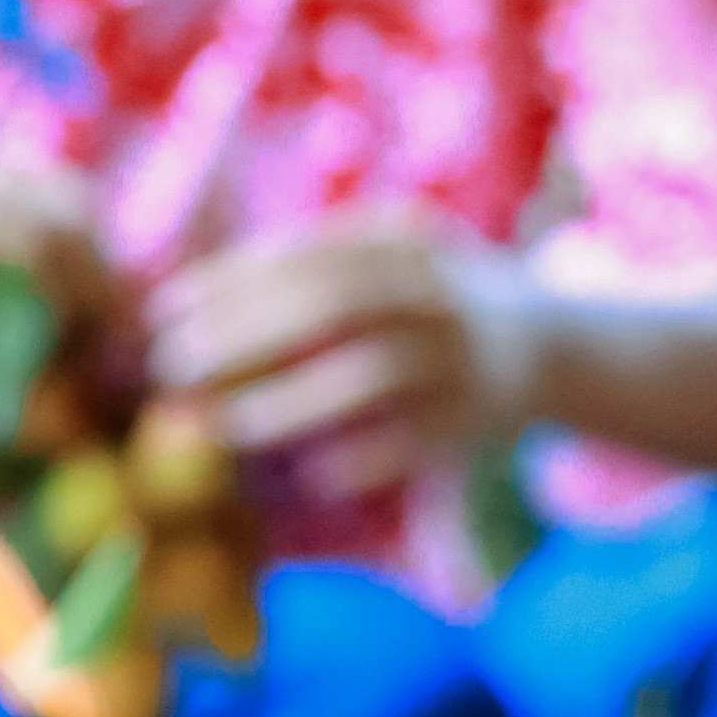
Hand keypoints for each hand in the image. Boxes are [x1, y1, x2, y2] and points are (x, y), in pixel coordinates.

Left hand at [147, 215, 545, 486]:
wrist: (553, 346)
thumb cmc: (437, 299)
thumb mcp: (391, 251)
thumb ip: (317, 258)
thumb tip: (206, 291)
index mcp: (407, 240)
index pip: (302, 254)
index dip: (227, 280)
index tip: (163, 309)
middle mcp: (436, 293)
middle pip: (328, 305)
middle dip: (242, 335)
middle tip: (172, 366)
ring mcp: (459, 357)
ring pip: (366, 374)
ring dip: (288, 402)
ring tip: (221, 425)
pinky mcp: (474, 420)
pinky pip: (409, 442)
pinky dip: (358, 458)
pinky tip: (309, 475)